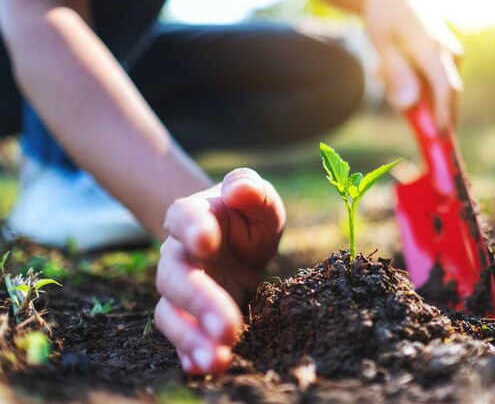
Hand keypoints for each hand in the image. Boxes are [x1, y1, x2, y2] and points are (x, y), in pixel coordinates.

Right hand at [154, 168, 285, 373]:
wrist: (240, 242)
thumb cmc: (248, 217)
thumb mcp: (260, 200)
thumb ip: (251, 189)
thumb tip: (240, 190)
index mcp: (195, 216)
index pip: (182, 217)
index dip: (191, 228)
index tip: (208, 242)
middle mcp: (180, 254)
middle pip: (175, 276)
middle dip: (198, 300)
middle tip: (227, 326)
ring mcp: (181, 288)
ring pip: (171, 312)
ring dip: (191, 337)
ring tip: (216, 359)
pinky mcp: (191, 315)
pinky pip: (181, 336)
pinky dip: (189, 353)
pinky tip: (205, 368)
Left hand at [363, 0, 462, 127]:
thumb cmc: (387, 16)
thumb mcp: (382, 44)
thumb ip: (396, 75)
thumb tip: (408, 106)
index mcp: (434, 50)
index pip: (446, 89)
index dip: (443, 116)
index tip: (436, 137)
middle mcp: (450, 54)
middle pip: (447, 96)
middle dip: (427, 113)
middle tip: (403, 117)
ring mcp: (451, 56)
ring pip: (435, 91)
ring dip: (409, 92)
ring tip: (381, 69)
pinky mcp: (446, 59)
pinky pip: (432, 83)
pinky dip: (411, 84)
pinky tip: (387, 67)